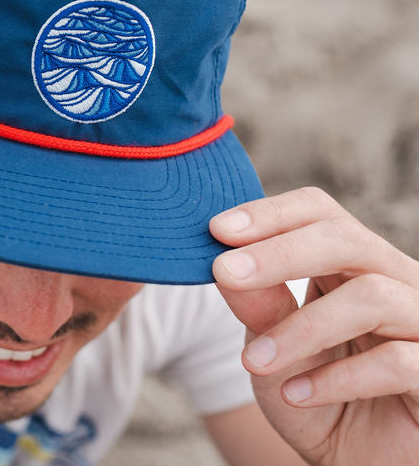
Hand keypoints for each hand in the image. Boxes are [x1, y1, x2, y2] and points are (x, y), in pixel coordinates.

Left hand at [210, 187, 418, 464]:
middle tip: (224, 272)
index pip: (320, 214)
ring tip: (255, 362)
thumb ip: (258, 308)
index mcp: (353, 266)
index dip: (270, 214)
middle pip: (347, 239)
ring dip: (301, 329)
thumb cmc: (316, 401)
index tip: (216, 229)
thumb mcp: (273, 352)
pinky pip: (399, 361)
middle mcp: (397, 283)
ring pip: (372, 296)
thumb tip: (222, 264)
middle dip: (279, 253)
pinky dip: (338, 378)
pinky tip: (296, 394)